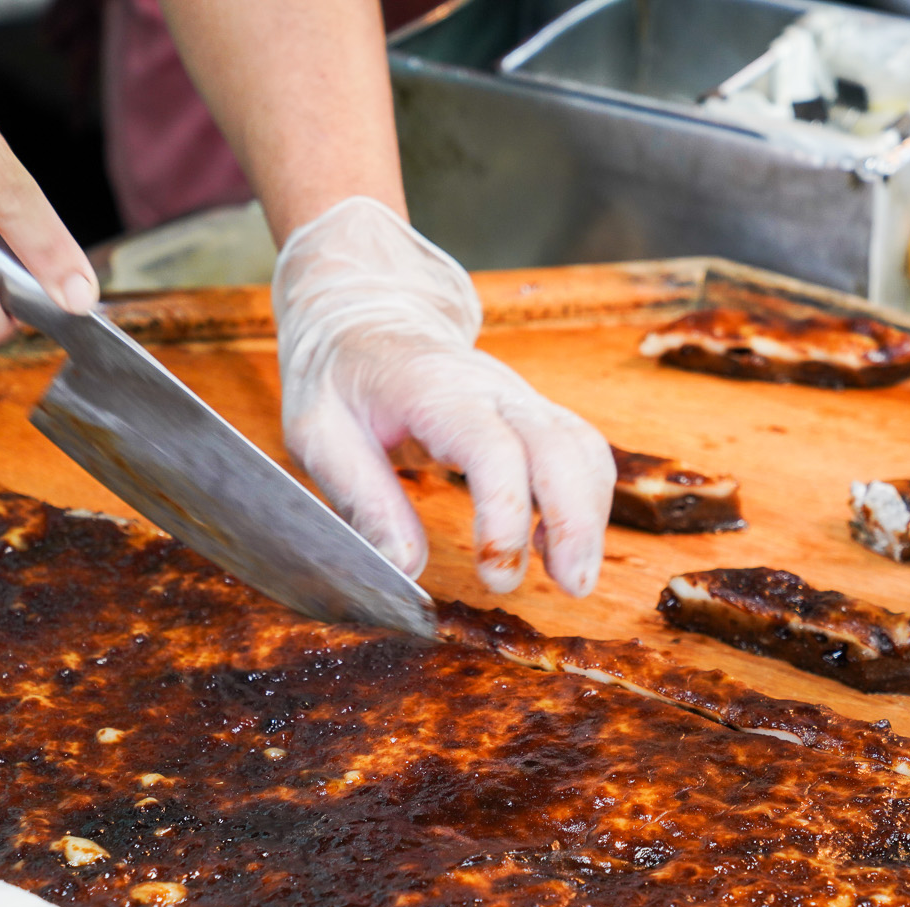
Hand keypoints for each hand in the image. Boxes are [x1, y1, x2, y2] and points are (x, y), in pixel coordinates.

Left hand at [271, 198, 613, 595]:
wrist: (367, 315)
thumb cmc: (340, 376)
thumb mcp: (319, 433)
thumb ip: (362, 500)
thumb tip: (404, 568)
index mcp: (433, 389)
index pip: (492, 449)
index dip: (505, 514)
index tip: (498, 572)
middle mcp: (491, 388)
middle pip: (560, 447)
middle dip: (575, 520)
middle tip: (570, 587)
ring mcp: (520, 397)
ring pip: (582, 448)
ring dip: (590, 516)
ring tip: (573, 579)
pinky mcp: (533, 414)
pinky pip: (580, 452)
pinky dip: (586, 501)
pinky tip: (561, 547)